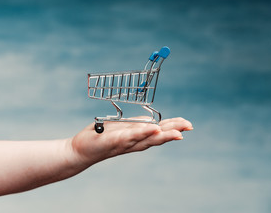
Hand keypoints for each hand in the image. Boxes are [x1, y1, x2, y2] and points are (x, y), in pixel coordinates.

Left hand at [69, 117, 192, 165]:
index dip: (173, 128)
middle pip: (156, 137)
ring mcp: (123, 143)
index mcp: (135, 137)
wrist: (80, 150)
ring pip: (146, 139)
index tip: (187, 124)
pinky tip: (152, 129)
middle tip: (190, 127)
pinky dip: (141, 133)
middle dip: (173, 131)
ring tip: (177, 133)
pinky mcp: (112, 142)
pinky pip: (129, 137)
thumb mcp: (121, 128)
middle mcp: (132, 142)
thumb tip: (151, 120)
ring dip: (162, 135)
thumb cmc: (100, 137)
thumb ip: (136, 125)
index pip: (157, 132)